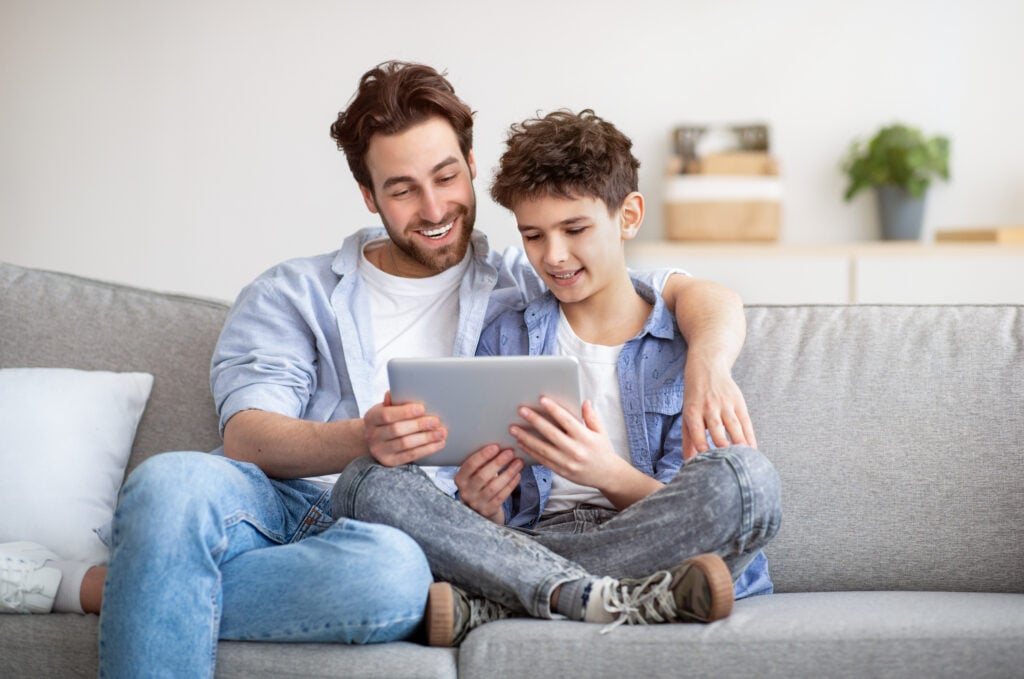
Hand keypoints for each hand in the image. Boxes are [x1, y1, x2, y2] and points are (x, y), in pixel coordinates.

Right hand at [364, 391, 446, 465]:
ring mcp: (380, 451)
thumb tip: (395, 392)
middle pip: (397, 430)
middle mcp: (372, 436)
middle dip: (419, 425)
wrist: (376, 441)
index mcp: (371, 418)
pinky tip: (439, 443)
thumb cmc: (386, 420)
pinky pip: (411, 456)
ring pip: (405, 444)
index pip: (386, 415)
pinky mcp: (390, 462)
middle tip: (436, 421)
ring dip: (427, 438)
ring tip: (442, 432)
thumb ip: (393, 401)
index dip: (405, 412)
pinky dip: (427, 449)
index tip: (422, 408)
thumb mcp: (385, 408)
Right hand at [454, 444, 522, 523]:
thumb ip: (481, 462)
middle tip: (510, 452)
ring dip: (508, 472)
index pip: (470, 465)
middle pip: (482, 476)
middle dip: (498, 462)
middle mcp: (466, 492)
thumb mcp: (475, 473)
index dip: (483, 455)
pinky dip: (511, 484)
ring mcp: (477, 503)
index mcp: (460, 479)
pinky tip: (518, 474)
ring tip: (518, 462)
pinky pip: (501, 496)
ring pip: (494, 487)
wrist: (481, 508)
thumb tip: (498, 445)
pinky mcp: (488, 510)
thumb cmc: (479, 483)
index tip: (496, 446)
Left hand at [511, 398, 629, 489]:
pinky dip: (530, 451)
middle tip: (521, 411)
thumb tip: (584, 402)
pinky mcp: (561, 471)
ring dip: (526, 438)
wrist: (606, 475)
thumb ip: (591, 416)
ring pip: (543, 448)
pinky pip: (542, 460)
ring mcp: (567, 462)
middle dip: (535, 421)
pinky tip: (521, 443)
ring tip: (514, 429)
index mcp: (585, 438)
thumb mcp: (600, 431)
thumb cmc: (602, 450)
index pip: (567, 421)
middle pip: (551, 433)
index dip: (554, 410)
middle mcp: (575, 450)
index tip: (542, 400)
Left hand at [682, 359, 756, 460]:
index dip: (703, 449)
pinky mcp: (738, 401)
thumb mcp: (687, 414)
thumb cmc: (695, 397)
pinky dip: (749, 436)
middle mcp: (708, 408)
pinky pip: (745, 421)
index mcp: (692, 412)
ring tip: (744, 459)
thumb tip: (689, 463)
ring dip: (739, 443)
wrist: (707, 367)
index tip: (709, 464)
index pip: (697, 434)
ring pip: (734, 426)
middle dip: (723, 448)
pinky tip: (752, 449)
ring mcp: (725, 404)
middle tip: (729, 464)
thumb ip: (689, 439)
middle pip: (717, 431)